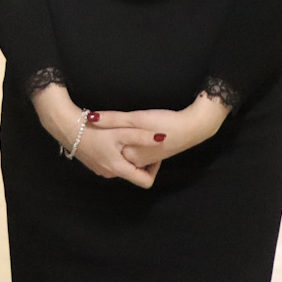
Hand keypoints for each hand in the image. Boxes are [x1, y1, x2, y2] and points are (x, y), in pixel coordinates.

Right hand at [31, 85, 161, 188]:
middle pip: (134, 173)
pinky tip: (114, 138)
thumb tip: (163, 138)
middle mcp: (111, 174)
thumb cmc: (95, 130)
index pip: (146, 181)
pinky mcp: (95, 163)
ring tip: (129, 138)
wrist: (68, 128)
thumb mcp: (121, 131)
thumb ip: (142, 136)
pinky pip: (112, 163)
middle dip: (142, 160)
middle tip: (143, 142)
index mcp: (119, 169)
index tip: (154, 152)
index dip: (154, 169)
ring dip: (129, 156)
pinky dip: (118, 154)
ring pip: (123, 167)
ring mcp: (101, 170)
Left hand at [88, 91, 230, 169]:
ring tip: (119, 126)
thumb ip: (112, 119)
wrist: (192, 128)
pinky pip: (137, 152)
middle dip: (109, 140)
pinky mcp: (155, 155)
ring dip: (121, 141)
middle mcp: (136, 163)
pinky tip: (135, 129)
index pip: (104, 148)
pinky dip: (132, 142)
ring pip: (126, 151)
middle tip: (105, 124)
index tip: (93, 123)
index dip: (98, 135)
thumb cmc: (163, 122)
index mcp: (129, 157)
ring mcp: (147, 161)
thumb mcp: (135, 118)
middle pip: (115, 152)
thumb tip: (90, 119)